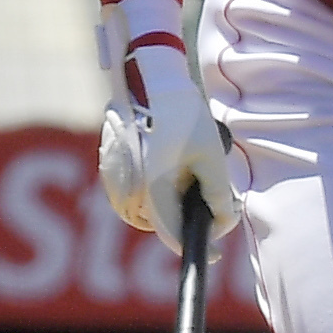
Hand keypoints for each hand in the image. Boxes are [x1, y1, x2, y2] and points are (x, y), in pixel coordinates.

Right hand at [96, 46, 236, 251]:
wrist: (149, 78)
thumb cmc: (182, 113)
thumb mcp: (211, 154)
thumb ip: (218, 191)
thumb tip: (221, 218)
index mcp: (152, 189)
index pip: (172, 234)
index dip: (196, 247)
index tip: (214, 253)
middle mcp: (128, 189)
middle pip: (160, 223)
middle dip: (187, 220)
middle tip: (215, 206)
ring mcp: (115, 178)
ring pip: (147, 210)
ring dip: (171, 206)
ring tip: (195, 181)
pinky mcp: (111, 166)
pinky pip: (135, 192)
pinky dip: (157, 191)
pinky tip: (176, 169)